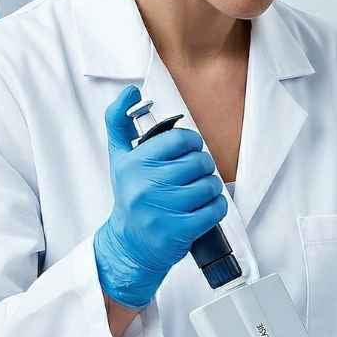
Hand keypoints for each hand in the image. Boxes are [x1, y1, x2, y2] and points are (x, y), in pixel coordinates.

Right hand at [94, 85, 227, 307]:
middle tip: (193, 175)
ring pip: (210, 185)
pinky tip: (204, 208)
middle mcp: (145, 185)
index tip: (188, 151)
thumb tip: (130, 92)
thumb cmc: (130, 196)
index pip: (180, 140)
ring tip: (198, 193)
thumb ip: (120, 122)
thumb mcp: (119, 157)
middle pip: (198, 162)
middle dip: (203, 167)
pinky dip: (216, 207)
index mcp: (134, 163)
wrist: (129, 244)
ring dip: (211, 188)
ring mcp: (162, 209)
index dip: (191, 143)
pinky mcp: (178, 230)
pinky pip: (215, 209)